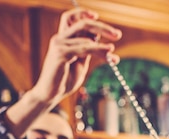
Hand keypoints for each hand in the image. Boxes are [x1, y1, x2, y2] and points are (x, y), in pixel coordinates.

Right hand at [4, 8, 121, 137]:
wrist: (50, 95)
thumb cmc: (63, 81)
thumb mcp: (80, 63)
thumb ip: (89, 51)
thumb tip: (105, 43)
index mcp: (63, 39)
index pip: (71, 18)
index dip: (83, 13)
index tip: (97, 16)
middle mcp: (59, 39)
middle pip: (83, 23)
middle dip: (102, 27)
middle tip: (118, 35)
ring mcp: (58, 45)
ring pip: (87, 39)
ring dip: (103, 46)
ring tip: (112, 53)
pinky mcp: (60, 54)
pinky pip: (84, 48)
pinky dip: (98, 50)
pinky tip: (107, 54)